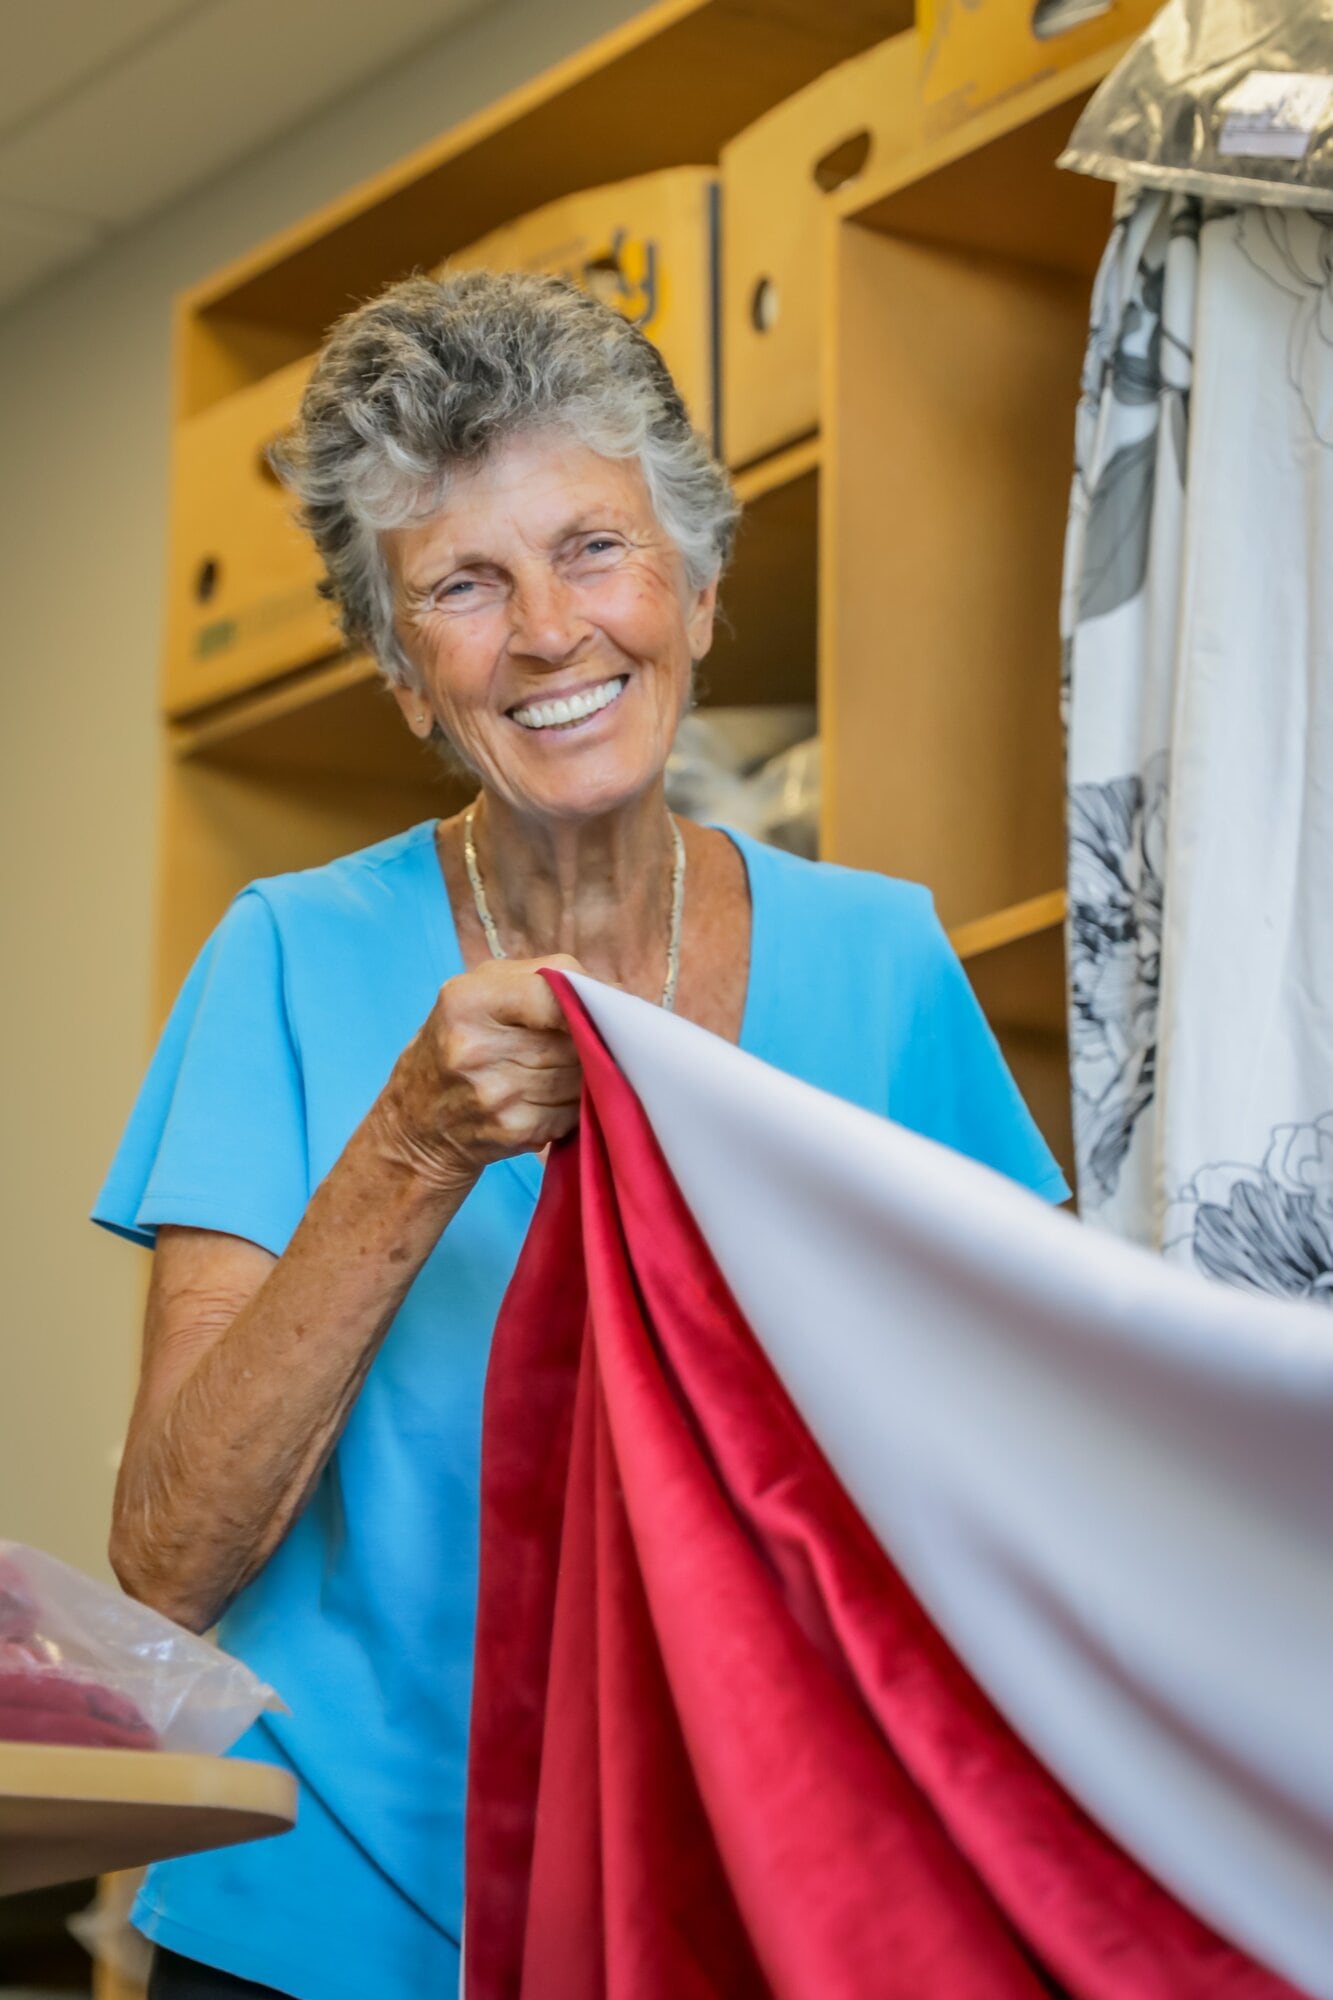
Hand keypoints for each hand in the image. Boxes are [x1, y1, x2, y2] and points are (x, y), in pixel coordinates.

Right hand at [371, 957, 583, 1190]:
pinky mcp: (515, 1130)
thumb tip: (614, 992)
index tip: (598, 1006)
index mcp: (467, 1002)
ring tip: (565, 1065)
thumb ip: (542, 979)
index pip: (554, 994)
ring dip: (586, 1071)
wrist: (416, 1124)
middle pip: (573, 1038)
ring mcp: (497, 1095)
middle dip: (589, 1038)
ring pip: (580, 1075)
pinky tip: (553, 1096)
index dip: (586, 1001)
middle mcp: (477, 1049)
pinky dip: (574, 1102)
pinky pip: (573, 1109)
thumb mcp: (478, 993)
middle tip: (585, 1037)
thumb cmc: (456, 1043)